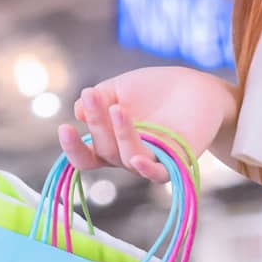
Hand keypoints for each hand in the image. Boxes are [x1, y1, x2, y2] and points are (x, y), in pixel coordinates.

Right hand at [57, 67, 236, 183]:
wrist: (196, 86)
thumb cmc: (155, 89)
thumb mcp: (120, 87)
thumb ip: (99, 98)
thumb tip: (78, 112)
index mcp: (109, 143)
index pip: (86, 156)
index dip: (73, 148)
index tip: (64, 127)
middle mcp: (125, 157)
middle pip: (103, 151)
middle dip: (95, 123)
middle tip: (93, 96)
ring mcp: (149, 161)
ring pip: (126, 158)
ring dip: (119, 134)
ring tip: (118, 108)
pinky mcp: (174, 162)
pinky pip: (157, 174)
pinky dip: (146, 169)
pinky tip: (137, 158)